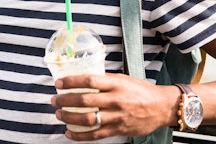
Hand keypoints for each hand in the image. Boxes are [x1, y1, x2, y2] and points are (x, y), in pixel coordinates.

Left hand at [50, 73, 178, 140]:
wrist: (162, 107)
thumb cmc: (142, 90)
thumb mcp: (125, 79)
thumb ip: (106, 80)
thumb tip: (85, 80)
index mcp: (116, 84)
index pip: (89, 81)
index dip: (71, 82)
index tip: (59, 82)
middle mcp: (115, 100)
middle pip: (85, 100)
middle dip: (65, 100)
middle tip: (54, 100)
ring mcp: (116, 116)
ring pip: (88, 119)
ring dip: (69, 117)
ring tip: (59, 114)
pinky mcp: (118, 130)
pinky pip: (95, 135)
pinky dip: (80, 135)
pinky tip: (69, 132)